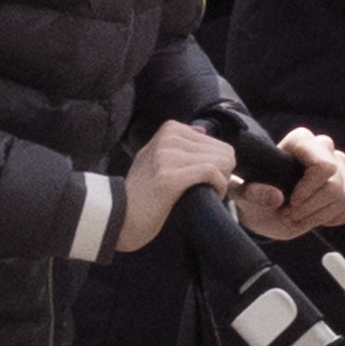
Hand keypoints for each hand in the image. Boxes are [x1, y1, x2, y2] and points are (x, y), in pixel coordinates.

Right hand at [111, 120, 235, 252]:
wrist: (120, 215)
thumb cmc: (144, 192)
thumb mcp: (157, 157)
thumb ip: (179, 144)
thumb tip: (203, 130)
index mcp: (169, 130)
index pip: (218, 144)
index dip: (219, 166)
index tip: (205, 180)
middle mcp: (168, 138)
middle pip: (224, 152)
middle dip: (223, 174)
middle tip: (207, 189)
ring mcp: (167, 156)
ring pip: (221, 162)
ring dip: (221, 182)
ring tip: (204, 192)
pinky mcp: (169, 176)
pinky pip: (211, 173)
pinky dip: (218, 186)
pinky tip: (209, 196)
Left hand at [240, 126, 344, 241]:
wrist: (267, 210)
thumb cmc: (254, 198)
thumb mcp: (242, 197)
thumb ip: (252, 194)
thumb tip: (275, 197)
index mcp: (300, 141)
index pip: (323, 165)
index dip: (309, 190)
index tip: (290, 203)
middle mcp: (324, 147)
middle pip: (335, 183)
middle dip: (313, 207)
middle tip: (291, 214)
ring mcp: (341, 165)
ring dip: (322, 215)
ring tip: (301, 217)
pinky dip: (342, 215)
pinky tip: (323, 216)